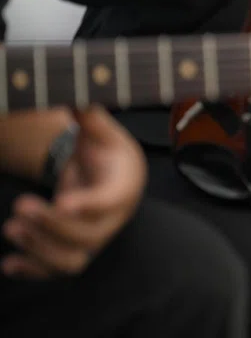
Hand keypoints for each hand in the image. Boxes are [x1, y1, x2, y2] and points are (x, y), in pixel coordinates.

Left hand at [1, 106, 146, 279]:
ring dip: (40, 250)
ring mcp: (95, 238)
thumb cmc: (106, 150)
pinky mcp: (76, 250)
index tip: (62, 201)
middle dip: (52, 225)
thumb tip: (75, 94)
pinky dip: (33, 271)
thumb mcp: (101, 131)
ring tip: (11, 228)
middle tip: (20, 205)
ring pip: (72, 259)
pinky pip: (56, 271)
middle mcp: (114, 218)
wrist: (112, 174)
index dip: (88, 204)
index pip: (111, 199)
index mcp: (125, 186)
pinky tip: (9, 263)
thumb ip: (89, 116)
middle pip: (88, 235)